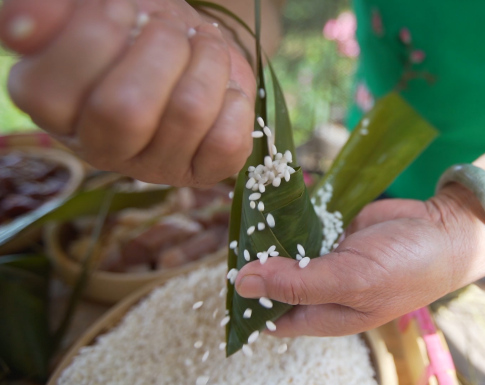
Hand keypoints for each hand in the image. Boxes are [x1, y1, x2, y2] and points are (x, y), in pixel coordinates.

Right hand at [0, 0, 254, 186]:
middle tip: (169, 28)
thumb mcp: (92, 4)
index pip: (49, 92)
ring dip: (207, 62)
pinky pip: (228, 143)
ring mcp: (152, 167)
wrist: (194, 47)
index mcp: (51, 104)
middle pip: (124, 110)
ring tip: (202, 46)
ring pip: (188, 114)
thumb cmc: (138, 26)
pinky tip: (223, 89)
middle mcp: (98, 146)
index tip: (122, 9)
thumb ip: (51, 11)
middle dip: (160, 49)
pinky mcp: (202, 174)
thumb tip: (22, 28)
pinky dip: (235, 101)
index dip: (93, 38)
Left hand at [235, 185, 484, 336]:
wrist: (446, 229)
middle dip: (254, 261)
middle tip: (233, 232)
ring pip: (284, 248)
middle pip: (273, 280)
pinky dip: (289, 213)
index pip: (270, 318)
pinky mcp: (334, 229)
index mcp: (324, 315)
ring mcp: (327, 257)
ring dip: (268, 232)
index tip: (224, 274)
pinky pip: (302, 223)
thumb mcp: (353, 280)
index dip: (246, 302)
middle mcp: (321, 289)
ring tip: (245, 209)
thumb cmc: (407, 268)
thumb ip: (298, 284)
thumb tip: (242, 284)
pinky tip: (272, 198)